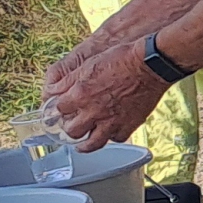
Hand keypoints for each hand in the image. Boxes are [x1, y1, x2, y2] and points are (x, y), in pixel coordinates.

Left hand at [50, 40, 171, 150]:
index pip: (59, 110)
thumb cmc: (122, 59)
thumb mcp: (89, 63)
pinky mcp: (128, 125)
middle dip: (70, 128)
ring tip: (83, 144)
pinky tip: (110, 132)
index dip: (58, 110)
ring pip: (92, 143)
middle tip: (71, 126)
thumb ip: (68, 80)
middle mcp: (94, 111)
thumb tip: (53, 90)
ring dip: (85, 144)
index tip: (59, 111)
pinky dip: (112, 136)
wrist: (150, 64)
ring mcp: (111, 121)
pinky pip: (116, 138)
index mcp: (80, 94)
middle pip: (72, 131)